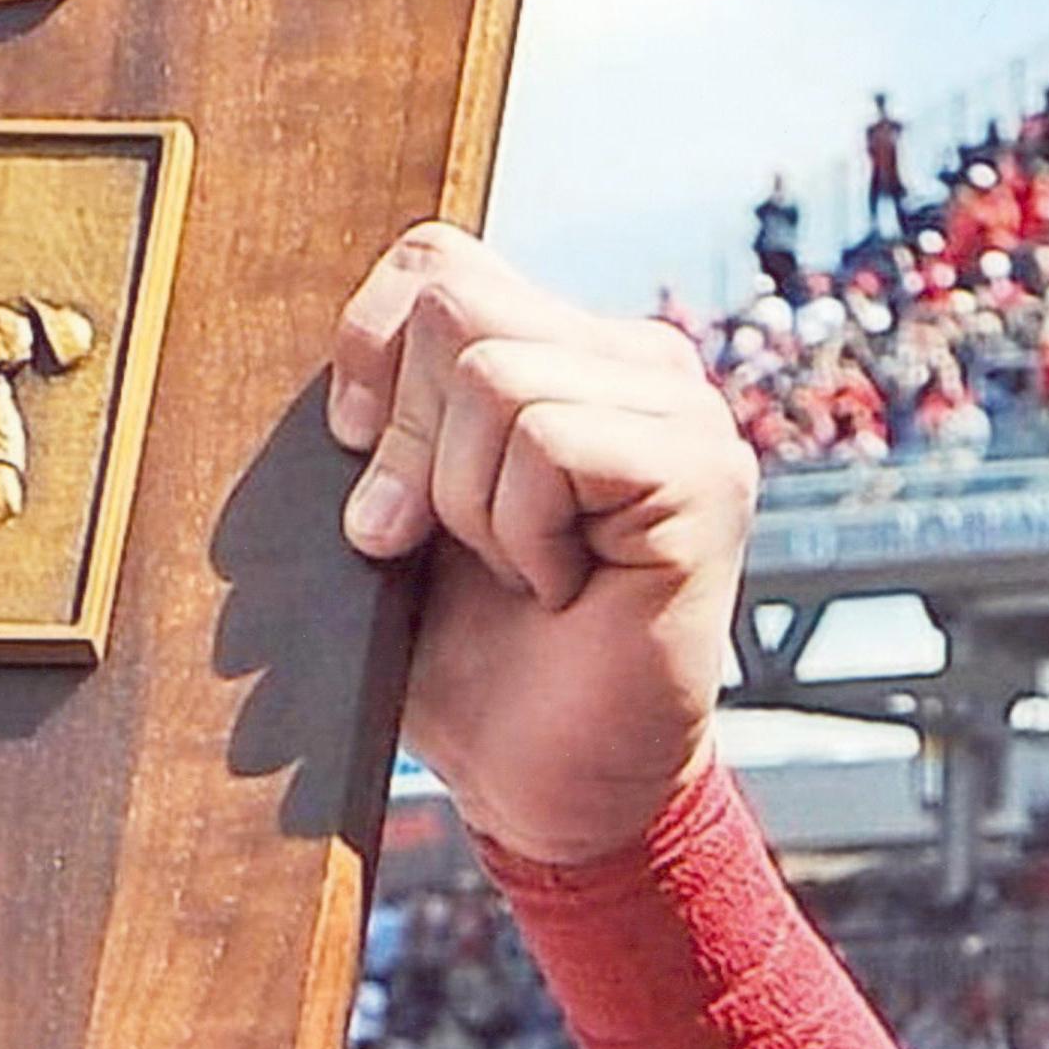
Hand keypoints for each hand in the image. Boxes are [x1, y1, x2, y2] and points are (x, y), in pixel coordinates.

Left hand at [329, 223, 751, 865]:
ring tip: (520, 575)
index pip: (438, 261)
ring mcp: (682, 412)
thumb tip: (346, 374)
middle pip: (455, 309)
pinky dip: (521, 534)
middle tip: (439, 549)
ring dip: (468, 507)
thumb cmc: (473, 662)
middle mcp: (636, 364)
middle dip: (408, 446)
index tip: (364, 471)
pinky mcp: (702, 475)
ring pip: (496, 377)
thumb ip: (383, 422)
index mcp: (564, 354)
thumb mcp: (396, 522)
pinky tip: (560, 589)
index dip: (369, 352)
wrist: (546, 788)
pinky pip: (550, 442)